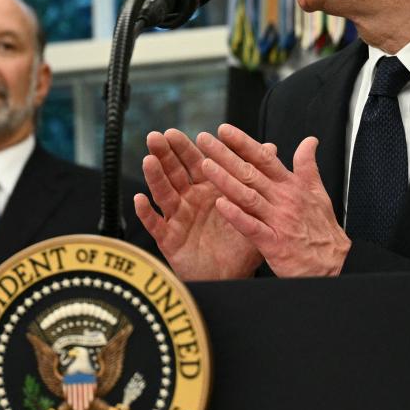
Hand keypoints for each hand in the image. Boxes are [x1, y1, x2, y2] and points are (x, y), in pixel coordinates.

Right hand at [133, 129, 262, 280]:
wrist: (231, 277)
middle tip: (155, 137)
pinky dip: (146, 212)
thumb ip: (255, 177)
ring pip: (163, 194)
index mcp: (208, 191)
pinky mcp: (169, 239)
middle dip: (164, 155)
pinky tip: (139, 199)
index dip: (183, 148)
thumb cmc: (238, 244)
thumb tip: (270, 146)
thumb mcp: (252, 209)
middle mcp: (189, 201)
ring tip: (149, 161)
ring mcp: (177, 219)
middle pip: (173, 174)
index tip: (174, 132)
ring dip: (155, 177)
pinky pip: (156, 224)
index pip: (194, 164)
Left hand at [195, 125, 349, 277]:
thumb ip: (308, 166)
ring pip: (247, 196)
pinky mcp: (273, 243)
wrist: (335, 263)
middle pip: (250, 172)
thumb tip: (309, 141)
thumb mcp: (318, 192)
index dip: (243, 143)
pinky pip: (252, 227)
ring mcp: (278, 220)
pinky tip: (221, 205)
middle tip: (204, 140)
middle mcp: (283, 199)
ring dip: (225, 180)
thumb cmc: (322, 229)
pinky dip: (237, 216)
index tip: (224, 130)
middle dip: (225, 154)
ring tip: (205, 165)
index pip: (264, 159)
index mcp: (291, 186)